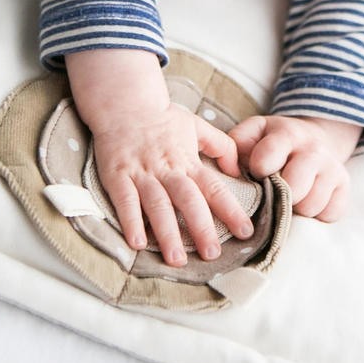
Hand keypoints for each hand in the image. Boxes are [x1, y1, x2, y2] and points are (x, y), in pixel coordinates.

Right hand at [65, 50, 254, 266]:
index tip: (245, 231)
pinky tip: (137, 243)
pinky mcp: (118, 176)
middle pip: (188, 200)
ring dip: (167, 232)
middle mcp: (167, 170)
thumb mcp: (196, 125)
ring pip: (157, 205)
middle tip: (212, 254)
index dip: (230, 210)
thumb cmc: (161, 118)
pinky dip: (130, 221)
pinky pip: (125, 201)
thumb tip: (238, 170)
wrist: (124, 104)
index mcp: (188, 161)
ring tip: (176, 259)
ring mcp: (142, 173)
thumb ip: (221, 146)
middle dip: (201, 228)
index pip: (214, 187)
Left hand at [228, 114, 359, 221]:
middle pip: (295, 188)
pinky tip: (306, 202)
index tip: (257, 173)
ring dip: (296, 209)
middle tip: (274, 192)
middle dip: (279, 196)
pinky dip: (316, 216)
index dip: (258, 170)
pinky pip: (330, 214)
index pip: (268, 158)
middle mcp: (314, 150)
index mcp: (287, 134)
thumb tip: (230, 171)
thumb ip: (236, 145)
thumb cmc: (273, 141)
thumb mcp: (253, 132)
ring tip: (289, 199)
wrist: (313, 138)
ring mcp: (332, 168)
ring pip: (312, 205)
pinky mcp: (344, 186)